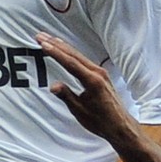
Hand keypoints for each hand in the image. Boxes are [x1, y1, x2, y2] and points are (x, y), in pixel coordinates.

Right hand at [36, 33, 138, 148]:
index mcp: (92, 81)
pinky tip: (65, 50)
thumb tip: (53, 86)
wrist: (120, 126)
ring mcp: (100, 73)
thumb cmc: (100, 121)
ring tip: (48, 38)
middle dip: (55, 44)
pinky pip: (83, 60)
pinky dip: (71, 53)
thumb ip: (66, 96)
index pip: (70, 63)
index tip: (43, 44)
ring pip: (78, 55)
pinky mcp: (101, 75)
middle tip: (40, 35)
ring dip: (62, 46)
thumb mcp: (80, 111)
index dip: (55, 53)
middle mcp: (98, 73)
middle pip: (73, 55)